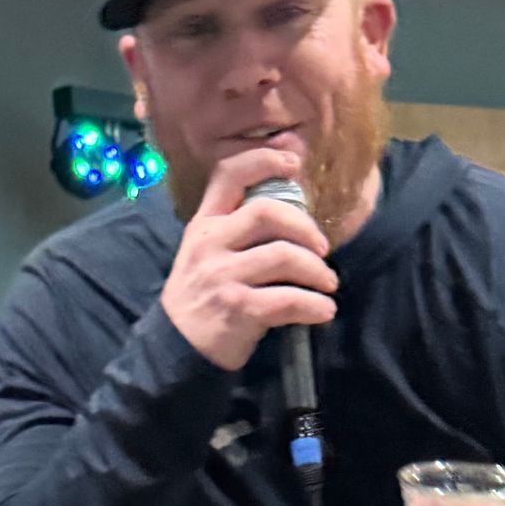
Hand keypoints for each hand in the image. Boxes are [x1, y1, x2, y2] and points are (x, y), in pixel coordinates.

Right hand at [158, 147, 337, 370]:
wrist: (176, 346)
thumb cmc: (203, 293)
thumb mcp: (207, 251)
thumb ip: (239, 226)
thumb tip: (289, 201)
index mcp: (204, 223)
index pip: (229, 174)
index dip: (264, 159)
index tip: (294, 161)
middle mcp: (210, 243)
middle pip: (265, 212)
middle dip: (304, 227)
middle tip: (322, 247)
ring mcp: (223, 276)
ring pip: (283, 257)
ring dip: (316, 271)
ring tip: (328, 283)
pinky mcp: (238, 309)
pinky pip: (287, 301)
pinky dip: (314, 306)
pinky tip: (324, 311)